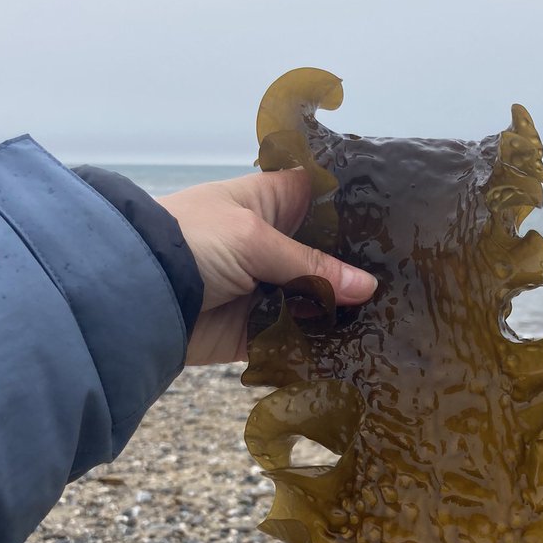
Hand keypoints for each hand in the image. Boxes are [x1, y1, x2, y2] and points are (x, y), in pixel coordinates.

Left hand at [157, 169, 376, 364]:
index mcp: (269, 203)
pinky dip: (317, 343)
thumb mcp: (254, 239)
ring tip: (394, 316)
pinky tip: (358, 346)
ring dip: (342, 309)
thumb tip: (367, 288)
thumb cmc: (191, 242)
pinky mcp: (256, 331)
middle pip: (325, 255)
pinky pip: (295, 337)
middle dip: (357, 267)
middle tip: (406, 277)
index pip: (321, 196)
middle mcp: (272, 244)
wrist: (136, 294)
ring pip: (315, 299)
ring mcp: (266, 288)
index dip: (353, 207)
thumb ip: (310, 266)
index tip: (397, 220)